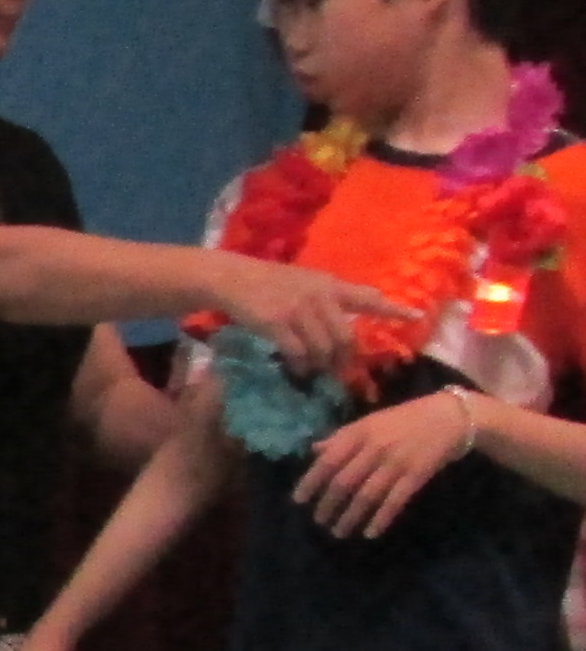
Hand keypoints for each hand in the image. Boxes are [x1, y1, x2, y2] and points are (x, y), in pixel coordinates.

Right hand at [206, 256, 399, 381]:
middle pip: (344, 337)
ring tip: (314, 372)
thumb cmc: (270, 282)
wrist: (233, 278)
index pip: (367, 297)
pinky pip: (298, 353)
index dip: (392, 309)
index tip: (417, 317)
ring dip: (320, 366)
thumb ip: (329, 299)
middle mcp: (319, 297)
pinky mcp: (277, 323)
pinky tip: (297, 370)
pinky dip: (300, 366)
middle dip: (343, 359)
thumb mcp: (306, 282)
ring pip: (323, 348)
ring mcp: (298, 310)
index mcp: (330, 286)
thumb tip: (347, 327)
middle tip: (338, 372)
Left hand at [295, 387, 480, 538]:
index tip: (298, 501)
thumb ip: (342, 437)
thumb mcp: (369, 422)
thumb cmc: (404, 419)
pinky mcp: (416, 475)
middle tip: (319, 522)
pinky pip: (395, 501)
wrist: (450, 416)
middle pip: (344, 482)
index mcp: (358, 433)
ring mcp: (396, 462)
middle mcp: (374, 448)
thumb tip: (314, 450)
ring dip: (350, 517)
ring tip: (339, 532)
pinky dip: (381, 519)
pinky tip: (370, 533)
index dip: (311, 482)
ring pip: (366, 496)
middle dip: (328, 505)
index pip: (327, 461)